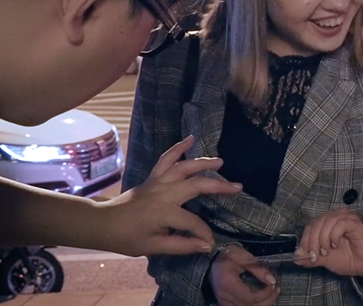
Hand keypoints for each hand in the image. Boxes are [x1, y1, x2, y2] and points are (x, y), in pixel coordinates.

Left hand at [96, 136, 242, 255]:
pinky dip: (177, 148)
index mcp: (163, 212)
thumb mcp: (152, 247)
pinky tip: (189, 139)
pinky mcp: (153, 177)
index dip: (203, 234)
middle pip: (196, 185)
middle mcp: (163, 192)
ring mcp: (158, 181)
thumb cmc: (126, 237)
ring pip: (184, 167)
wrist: (102, 223)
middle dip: (218, 186)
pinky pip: (166, 158)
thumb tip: (206, 246)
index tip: (210, 243)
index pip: (192, 223)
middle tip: (237, 187)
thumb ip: (181, 245)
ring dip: (203, 162)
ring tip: (220, 161)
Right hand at [209, 244, 278, 305]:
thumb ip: (259, 268)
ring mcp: (223, 301)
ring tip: (271, 294)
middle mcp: (223, 296)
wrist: (213, 258)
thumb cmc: (228, 254)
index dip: (265, 294)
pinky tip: (262, 298)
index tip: (273, 284)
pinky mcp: (225, 303)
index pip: (250, 298)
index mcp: (227, 283)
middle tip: (275, 289)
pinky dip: (254, 305)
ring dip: (261, 304)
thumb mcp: (244, 256)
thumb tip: (272, 280)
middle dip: (267, 300)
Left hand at [295, 209, 362, 276]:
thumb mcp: (324, 260)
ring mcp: (345, 218)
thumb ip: (311, 257)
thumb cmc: (347, 260)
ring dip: (323, 238)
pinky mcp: (354, 222)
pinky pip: (340, 223)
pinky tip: (336, 244)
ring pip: (327, 221)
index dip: (305, 239)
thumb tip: (295, 258)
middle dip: (312, 240)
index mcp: (327, 224)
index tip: (303, 253)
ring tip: (326, 251)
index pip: (311, 225)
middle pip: (317, 222)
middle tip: (315, 255)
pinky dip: (334, 235)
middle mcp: (335, 218)